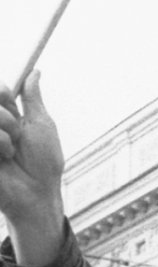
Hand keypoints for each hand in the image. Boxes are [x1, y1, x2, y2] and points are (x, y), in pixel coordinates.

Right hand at [0, 73, 64, 265]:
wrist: (37, 194)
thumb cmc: (44, 164)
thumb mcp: (41, 125)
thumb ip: (32, 98)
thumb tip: (35, 72)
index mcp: (6, 114)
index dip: (2, 91)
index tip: (10, 99)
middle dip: (5, 114)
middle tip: (16, 132)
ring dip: (4, 133)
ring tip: (12, 152)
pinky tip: (4, 160)